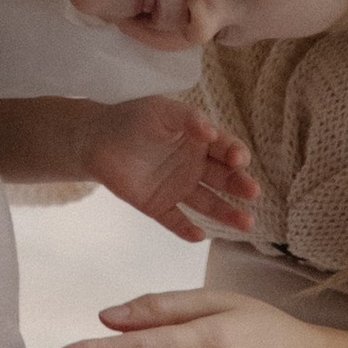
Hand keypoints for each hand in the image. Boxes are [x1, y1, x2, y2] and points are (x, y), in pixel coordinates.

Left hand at [85, 92, 257, 239]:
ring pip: (208, 204)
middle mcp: (195, 166)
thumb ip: (187, 119)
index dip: (234, 153)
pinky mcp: (160, 206)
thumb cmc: (132, 119)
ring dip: (227, 214)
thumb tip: (210, 131)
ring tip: (247, 224)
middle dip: (239, 185)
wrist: (95, 139)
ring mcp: (179, 188)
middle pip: (224, 178)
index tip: (239, 158)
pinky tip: (199, 235)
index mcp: (199, 141)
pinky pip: (177, 220)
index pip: (225, 148)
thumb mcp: (161, 111)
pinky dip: (187, 229)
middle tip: (252, 192)